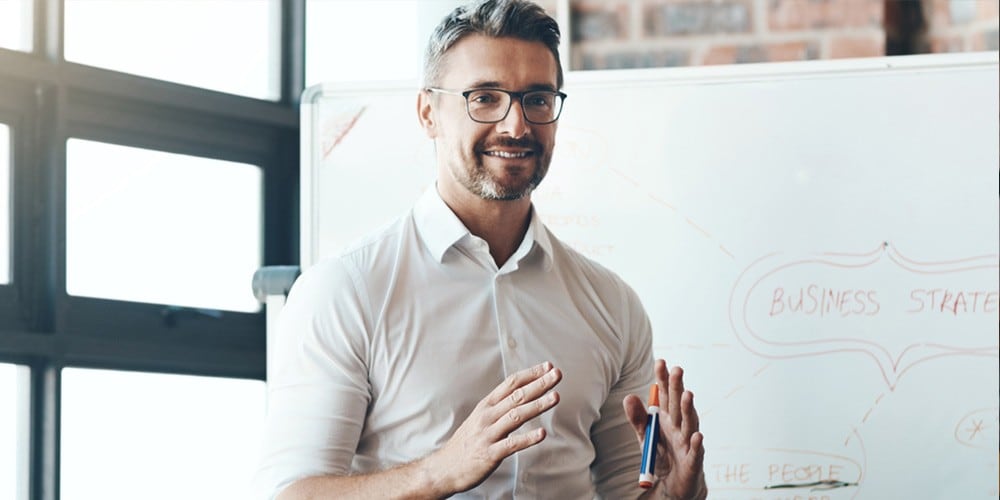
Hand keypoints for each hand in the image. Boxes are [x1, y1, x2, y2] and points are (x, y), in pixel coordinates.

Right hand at [425, 361, 561, 494]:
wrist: (444, 468)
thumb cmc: (467, 443)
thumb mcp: (480, 418)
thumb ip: (499, 406)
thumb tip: (521, 393)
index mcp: (486, 406)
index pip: (510, 384)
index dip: (530, 374)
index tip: (547, 367)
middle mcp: (487, 416)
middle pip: (516, 396)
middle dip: (539, 384)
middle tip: (556, 374)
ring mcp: (488, 434)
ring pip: (516, 416)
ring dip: (537, 405)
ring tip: (555, 397)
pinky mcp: (490, 454)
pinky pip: (511, 444)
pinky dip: (528, 439)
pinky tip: (542, 434)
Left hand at [623, 359, 705, 499]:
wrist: (672, 483)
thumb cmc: (661, 454)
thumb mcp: (645, 435)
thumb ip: (637, 418)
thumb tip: (628, 397)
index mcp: (668, 417)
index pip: (666, 395)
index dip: (664, 379)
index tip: (661, 361)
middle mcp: (680, 426)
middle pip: (679, 404)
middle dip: (678, 387)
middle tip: (677, 370)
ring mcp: (688, 442)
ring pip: (690, 424)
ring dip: (689, 409)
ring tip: (688, 395)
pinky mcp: (692, 461)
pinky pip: (695, 452)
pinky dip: (696, 444)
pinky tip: (697, 435)